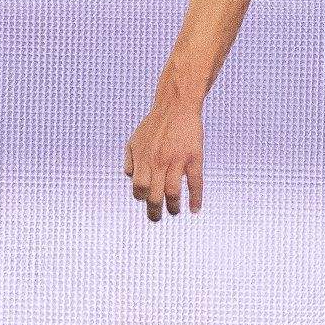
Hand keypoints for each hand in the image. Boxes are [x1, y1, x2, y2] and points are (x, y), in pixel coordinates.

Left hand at [124, 94, 203, 221]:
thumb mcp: (134, 140)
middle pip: (153, 194)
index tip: (147, 201)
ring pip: (173, 192)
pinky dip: (195, 199)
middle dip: (154, 211)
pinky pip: (195, 183)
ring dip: (173, 207)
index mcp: (142, 158)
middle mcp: (157, 161)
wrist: (176, 106)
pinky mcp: (193, 157)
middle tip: (156, 219)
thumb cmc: (154, 124)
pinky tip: (195, 209)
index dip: (141, 197)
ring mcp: (176, 160)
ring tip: (174, 212)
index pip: (138, 188)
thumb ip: (130, 160)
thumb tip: (129, 179)